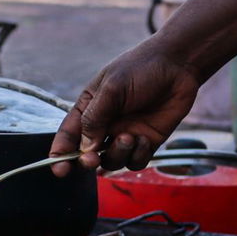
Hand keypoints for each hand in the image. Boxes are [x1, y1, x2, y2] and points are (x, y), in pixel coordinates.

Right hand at [49, 42, 202, 174]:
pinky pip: (134, 161)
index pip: (69, 135)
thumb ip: (95, 118)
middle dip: (86, 161)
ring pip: (111, 161)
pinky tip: (144, 138)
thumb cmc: (140, 69)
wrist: (177, 66)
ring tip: (129, 136)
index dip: (60, 154)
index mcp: (89, 108)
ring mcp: (125, 135)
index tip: (58, 169)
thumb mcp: (112, 88)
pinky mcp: (146, 142)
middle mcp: (105, 125)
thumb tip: (84, 148)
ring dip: (117, 154)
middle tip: (91, 160)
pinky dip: (137, 155)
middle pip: (87, 154)